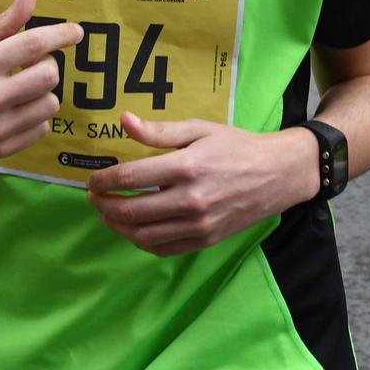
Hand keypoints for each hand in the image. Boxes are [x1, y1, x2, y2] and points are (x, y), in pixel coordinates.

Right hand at [0, 0, 77, 161]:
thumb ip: (3, 22)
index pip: (33, 44)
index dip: (60, 35)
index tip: (75, 32)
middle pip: (48, 75)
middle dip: (46, 64)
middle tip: (31, 64)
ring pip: (50, 103)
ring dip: (42, 91)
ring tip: (22, 88)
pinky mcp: (1, 149)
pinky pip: (42, 128)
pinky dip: (35, 116)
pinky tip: (16, 109)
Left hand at [85, 114, 317, 256]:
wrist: (277, 174)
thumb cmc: (236, 147)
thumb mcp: (199, 129)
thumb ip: (159, 130)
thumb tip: (124, 120)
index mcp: (186, 167)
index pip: (130, 179)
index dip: (103, 181)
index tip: (92, 180)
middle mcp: (190, 200)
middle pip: (131, 210)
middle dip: (103, 205)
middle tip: (93, 197)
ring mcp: (198, 224)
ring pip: (142, 234)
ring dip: (117, 226)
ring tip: (107, 214)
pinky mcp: (205, 240)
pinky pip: (163, 248)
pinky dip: (141, 241)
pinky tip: (133, 229)